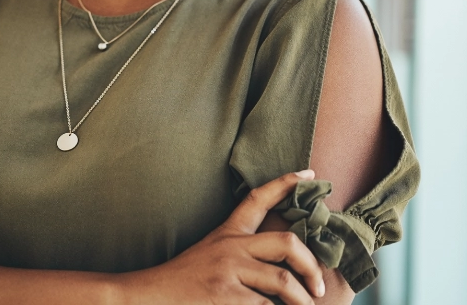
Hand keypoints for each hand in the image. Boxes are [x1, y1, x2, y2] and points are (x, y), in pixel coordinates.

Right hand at [116, 170, 326, 304]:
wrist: (147, 297)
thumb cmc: (181, 283)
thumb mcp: (209, 255)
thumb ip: (241, 255)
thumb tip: (283, 270)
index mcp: (227, 234)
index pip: (258, 199)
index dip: (286, 183)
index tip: (309, 173)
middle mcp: (231, 247)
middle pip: (287, 243)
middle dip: (311, 266)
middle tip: (319, 287)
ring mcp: (229, 271)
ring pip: (283, 281)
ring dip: (301, 301)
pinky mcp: (226, 296)